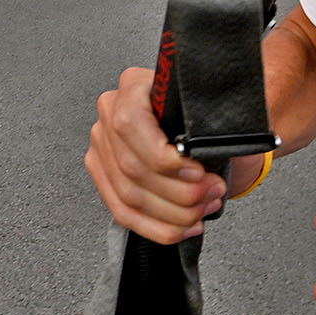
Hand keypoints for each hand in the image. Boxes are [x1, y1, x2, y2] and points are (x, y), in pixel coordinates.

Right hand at [85, 64, 237, 243]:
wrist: (201, 125)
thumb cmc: (206, 115)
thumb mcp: (210, 108)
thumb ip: (206, 122)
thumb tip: (210, 146)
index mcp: (133, 87)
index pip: (130, 126)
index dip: (165, 158)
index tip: (199, 173)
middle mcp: (110, 112)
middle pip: (131, 167)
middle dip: (180, 192)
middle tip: (212, 193)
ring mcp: (103, 144)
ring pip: (128, 195)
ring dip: (172, 213)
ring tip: (202, 210)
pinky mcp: (103, 174)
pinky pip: (123, 212)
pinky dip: (156, 227)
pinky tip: (183, 227)